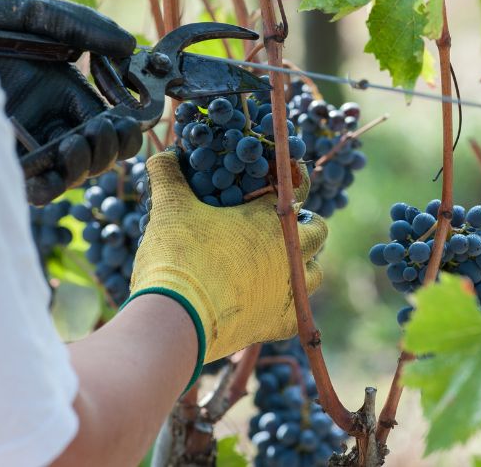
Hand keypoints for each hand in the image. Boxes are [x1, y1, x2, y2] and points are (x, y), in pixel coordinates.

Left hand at [0, 0, 141, 204]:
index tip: (130, 115)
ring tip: (78, 142)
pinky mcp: (6, 160)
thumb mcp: (31, 14)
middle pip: (102, 152)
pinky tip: (58, 163)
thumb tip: (130, 44)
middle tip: (105, 129)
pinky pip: (39, 187)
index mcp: (66, 91)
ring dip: (90, 164)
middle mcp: (52, 121)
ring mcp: (30, 144)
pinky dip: (56, 185)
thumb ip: (80, 23)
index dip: (129, 124)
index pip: (111, 120)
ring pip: (77, 173)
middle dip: (115, 147)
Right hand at [128, 151, 327, 383]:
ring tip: (273, 261)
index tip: (279, 178)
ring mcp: (289, 290)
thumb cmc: (178, 256)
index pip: (298, 186)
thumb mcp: (169, 207)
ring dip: (300, 263)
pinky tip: (269, 299)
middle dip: (300, 223)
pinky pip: (301, 313)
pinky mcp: (279, 324)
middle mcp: (290, 252)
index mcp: (271, 218)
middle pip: (316, 229)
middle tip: (272, 223)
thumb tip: (163, 155)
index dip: (290, 178)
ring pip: (313, 272)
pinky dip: (289, 304)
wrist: (174, 320)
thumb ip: (168, 175)